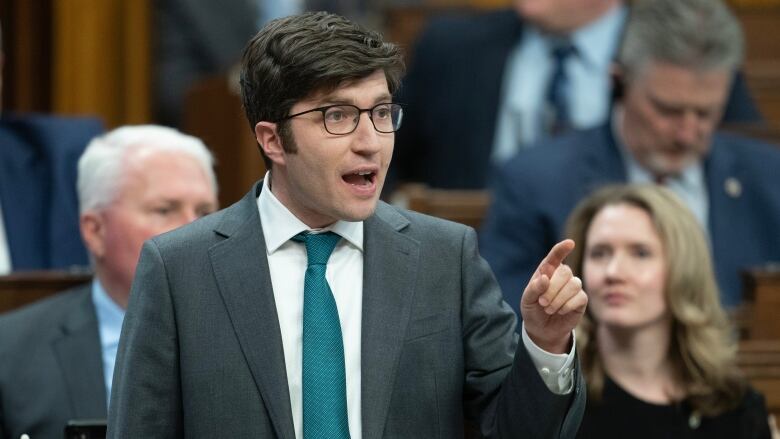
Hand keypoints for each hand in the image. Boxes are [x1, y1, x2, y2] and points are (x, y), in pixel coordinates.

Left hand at [520, 239, 587, 353]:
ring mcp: (573, 287)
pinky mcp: (581, 299)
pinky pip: (580, 297)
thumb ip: (534, 288)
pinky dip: (567, 306)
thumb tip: (545, 278)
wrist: (542, 329)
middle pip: (565, 272)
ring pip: (573, 284)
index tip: (569, 243)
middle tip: (542, 302)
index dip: (562, 249)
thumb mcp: (527, 300)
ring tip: (549, 308)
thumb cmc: (533, 310)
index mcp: (547, 271)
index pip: (555, 256)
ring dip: (559, 299)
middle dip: (552, 289)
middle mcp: (562, 276)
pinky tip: (560, 311)